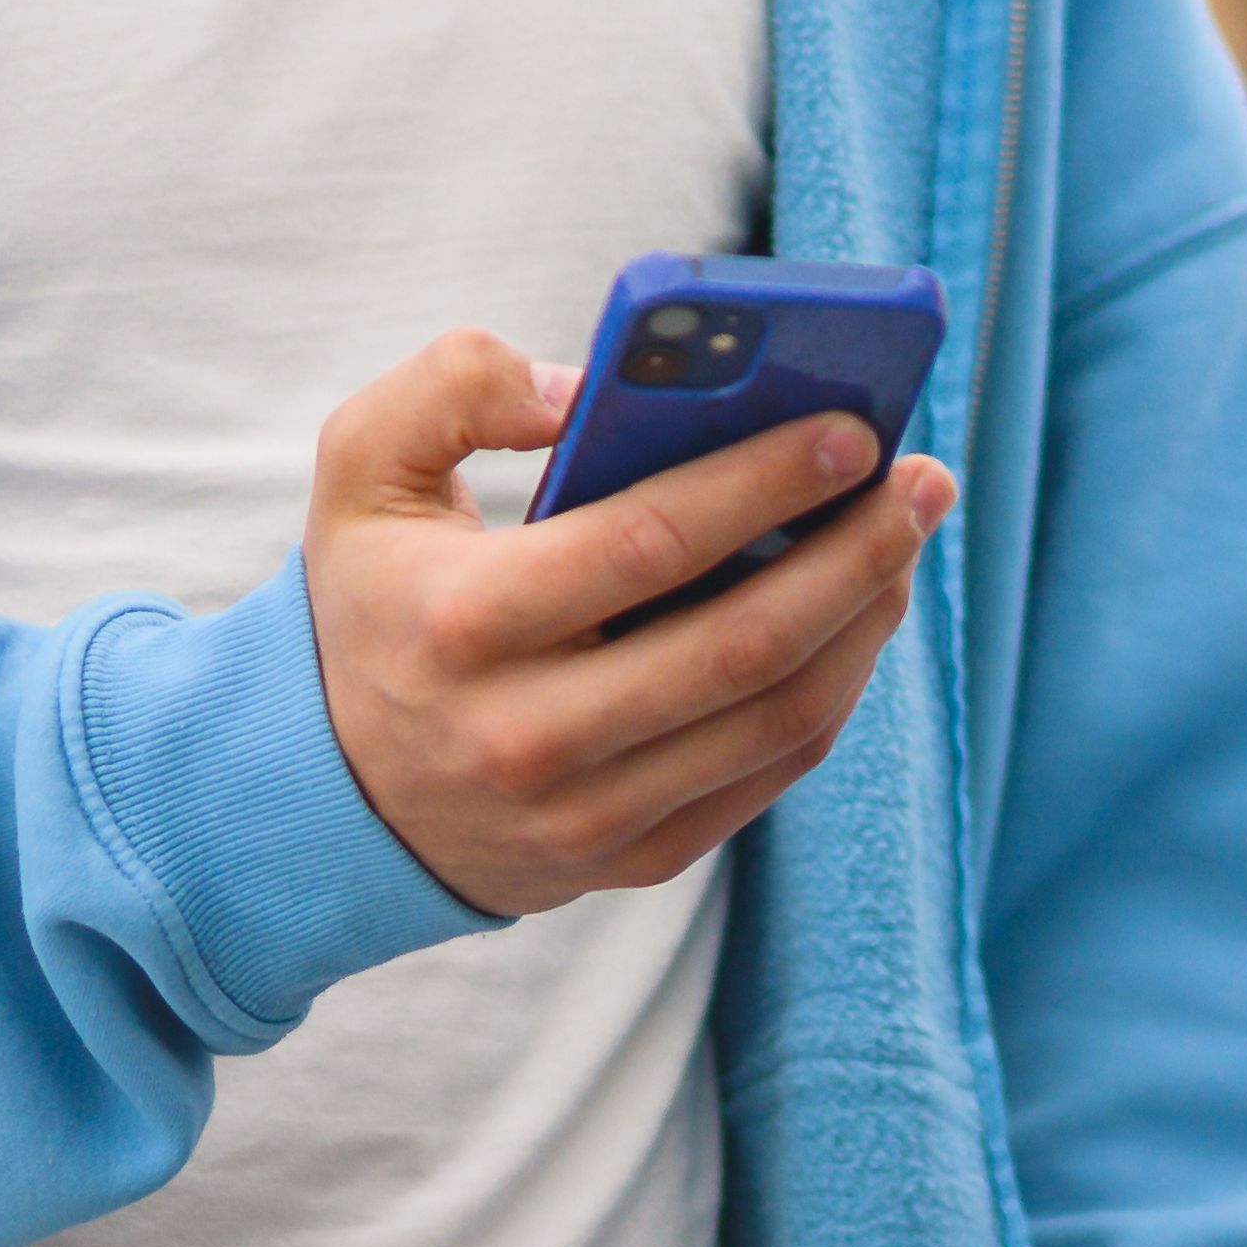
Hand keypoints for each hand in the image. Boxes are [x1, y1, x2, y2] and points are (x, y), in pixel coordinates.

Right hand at [302, 331, 951, 920]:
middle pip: (741, 643)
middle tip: (921, 482)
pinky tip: (859, 616)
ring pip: (776, 718)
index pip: (646, 546)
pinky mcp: (632, 859)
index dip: (762, 482)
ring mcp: (587, 814)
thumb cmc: (374, 601)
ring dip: (865, 621)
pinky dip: (833, 689)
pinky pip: (769, 774)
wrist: (325, 795)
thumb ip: (455, 387)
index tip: (852, 431)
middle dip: (855, 552)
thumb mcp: (363, 470)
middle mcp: (528, 735)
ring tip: (906, 537)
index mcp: (463, 625)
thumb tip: (589, 389)